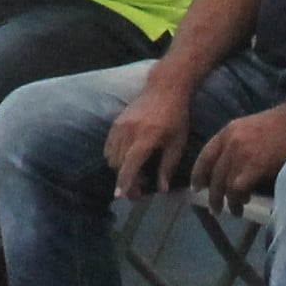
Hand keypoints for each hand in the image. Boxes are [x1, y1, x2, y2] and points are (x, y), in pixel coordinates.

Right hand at [107, 79, 197, 196]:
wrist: (165, 89)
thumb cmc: (176, 117)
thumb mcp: (177, 144)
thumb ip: (168, 167)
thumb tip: (162, 190)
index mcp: (145, 138)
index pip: (130, 165)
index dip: (125, 182)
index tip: (121, 196)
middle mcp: (128, 132)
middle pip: (118, 164)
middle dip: (126, 180)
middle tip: (140, 189)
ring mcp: (119, 126)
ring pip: (111, 157)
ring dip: (120, 169)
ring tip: (136, 173)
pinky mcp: (115, 123)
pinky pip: (108, 146)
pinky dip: (114, 157)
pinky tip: (126, 160)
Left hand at [191, 99, 285, 208]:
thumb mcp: (254, 128)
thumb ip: (241, 144)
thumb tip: (234, 167)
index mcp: (229, 130)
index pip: (206, 155)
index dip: (199, 173)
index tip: (197, 187)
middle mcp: (230, 141)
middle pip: (213, 173)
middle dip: (211, 193)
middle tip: (213, 208)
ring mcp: (240, 154)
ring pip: (223, 185)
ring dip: (225, 201)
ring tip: (232, 211)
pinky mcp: (253, 167)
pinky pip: (237, 190)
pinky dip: (237, 202)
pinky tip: (242, 206)